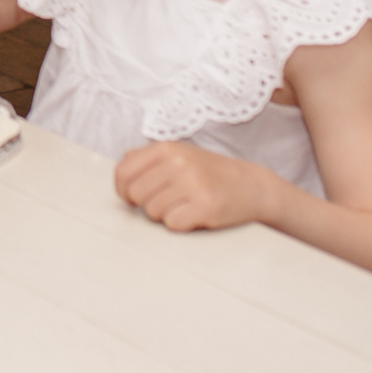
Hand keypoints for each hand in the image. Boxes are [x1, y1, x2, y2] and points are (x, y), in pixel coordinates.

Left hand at [115, 141, 269, 231]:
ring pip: (153, 212)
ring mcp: (192, 183)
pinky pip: (172, 224)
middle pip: (136, 195)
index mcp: (166, 148)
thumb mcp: (178, 154)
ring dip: (165, 215)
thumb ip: (147, 161)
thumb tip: (120, 178)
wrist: (251, 185)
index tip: (131, 198)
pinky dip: (180, 224)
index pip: (123, 171)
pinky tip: (194, 215)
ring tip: (184, 206)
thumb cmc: (209, 173)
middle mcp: (177, 162)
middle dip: (146, 204)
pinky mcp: (205, 206)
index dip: (122, 190)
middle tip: (165, 203)